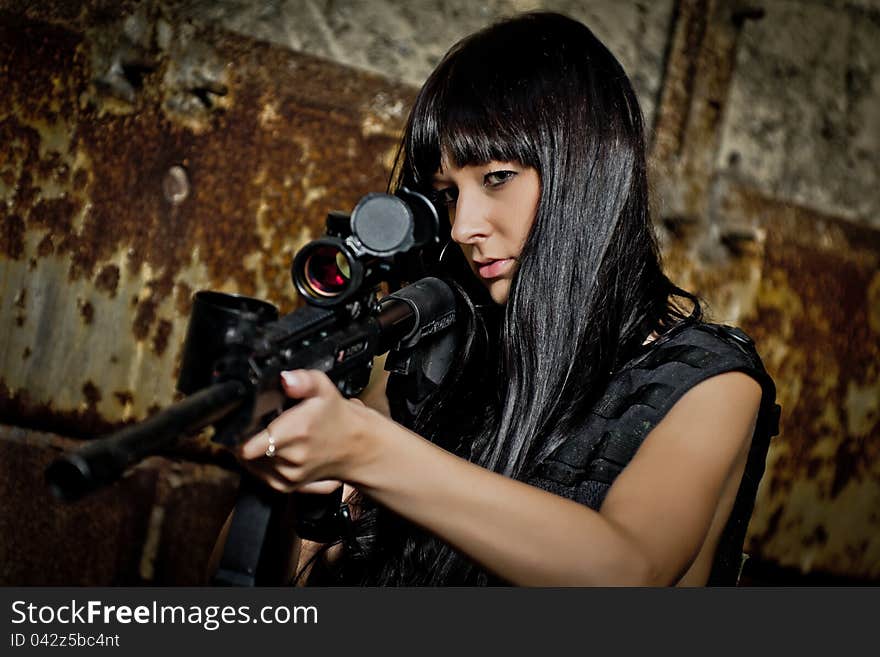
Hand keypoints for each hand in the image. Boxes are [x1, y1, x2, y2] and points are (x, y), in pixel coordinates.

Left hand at [237, 370, 375, 492]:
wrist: (356, 447)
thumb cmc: (336, 417)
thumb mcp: (323, 388)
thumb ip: (303, 380)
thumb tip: (286, 379)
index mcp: (296, 432)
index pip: (247, 445)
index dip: (237, 433)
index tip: (240, 421)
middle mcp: (291, 458)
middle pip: (245, 451)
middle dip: (245, 437)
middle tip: (257, 424)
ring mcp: (288, 476)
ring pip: (250, 463)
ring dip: (252, 450)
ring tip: (268, 435)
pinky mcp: (286, 487)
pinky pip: (259, 475)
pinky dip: (259, 463)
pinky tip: (271, 450)